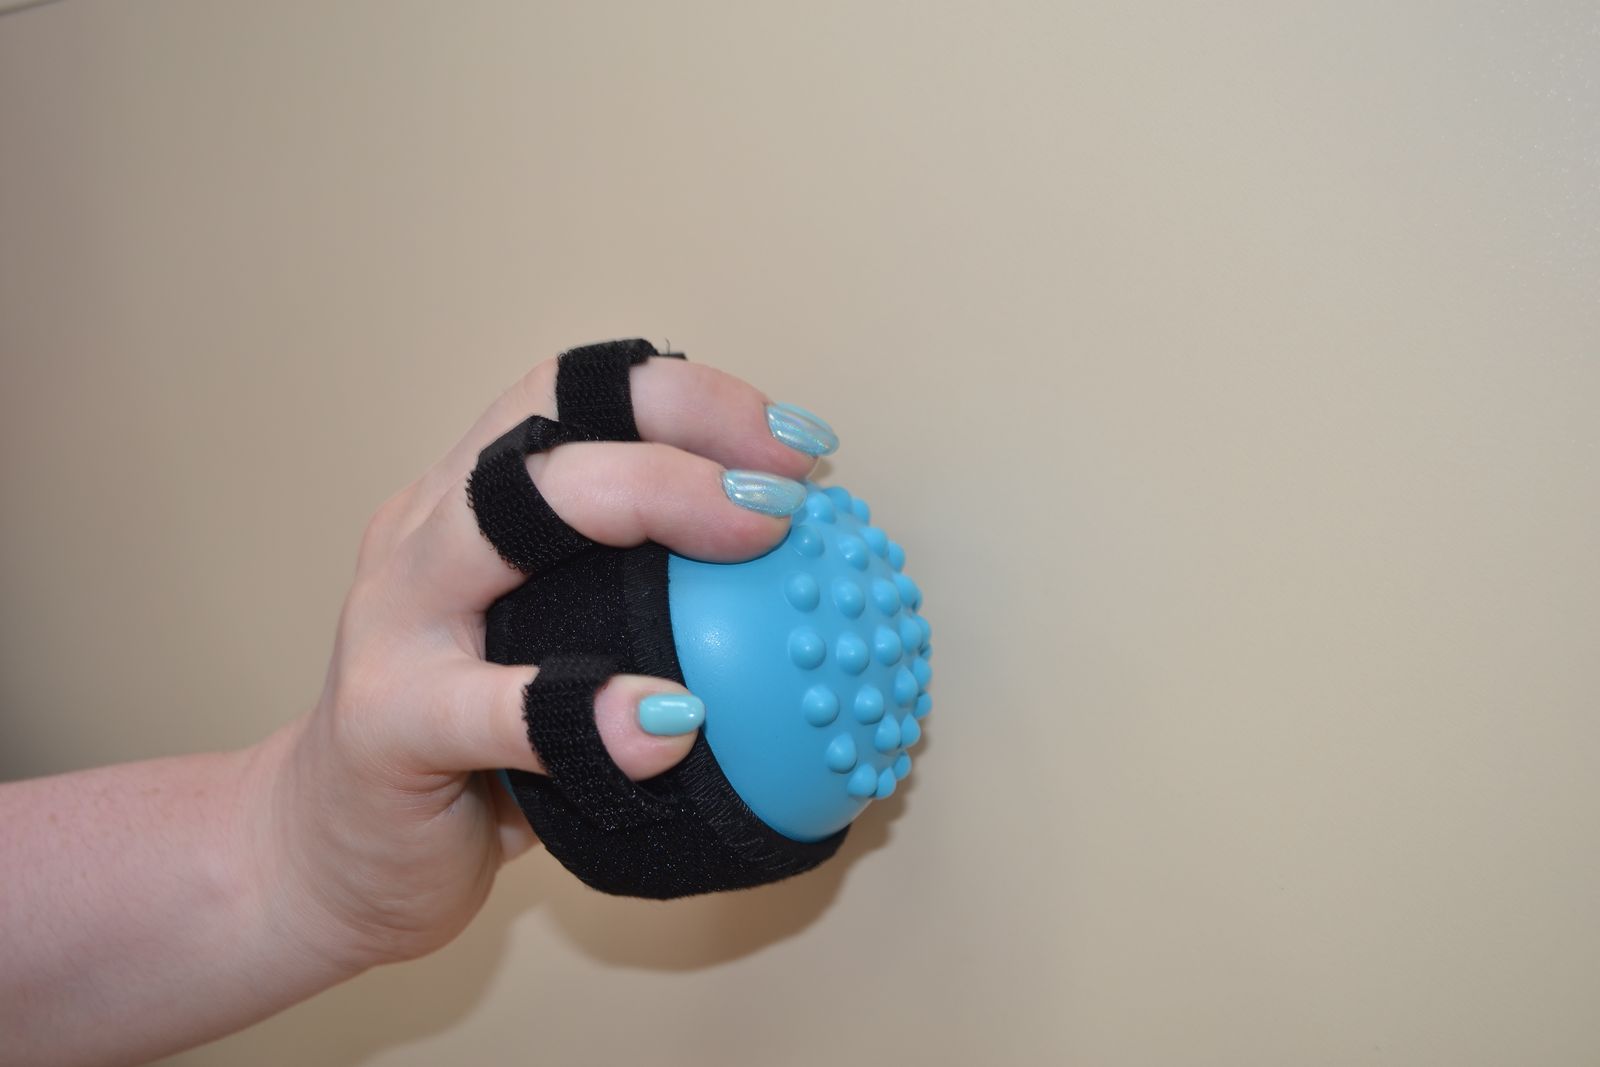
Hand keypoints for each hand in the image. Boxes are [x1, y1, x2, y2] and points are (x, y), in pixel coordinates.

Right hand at [246, 355, 829, 971]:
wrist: (327, 857)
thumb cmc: (471, 756)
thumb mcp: (557, 655)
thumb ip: (642, 611)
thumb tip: (797, 597)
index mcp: (471, 502)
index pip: (577, 397)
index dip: (690, 395)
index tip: (798, 440)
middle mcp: (426, 534)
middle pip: (548, 428)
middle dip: (681, 428)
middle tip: (788, 488)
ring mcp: (392, 618)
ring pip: (504, 519)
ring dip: (646, 501)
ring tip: (753, 533)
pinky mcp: (380, 721)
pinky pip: (488, 705)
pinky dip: (586, 707)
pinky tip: (670, 723)